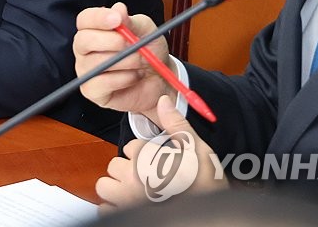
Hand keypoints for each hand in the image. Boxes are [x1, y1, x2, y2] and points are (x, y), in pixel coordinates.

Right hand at [74, 4, 173, 120]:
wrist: (160, 80)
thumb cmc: (149, 51)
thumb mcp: (146, 31)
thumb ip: (131, 21)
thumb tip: (118, 9)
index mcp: (94, 29)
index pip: (85, 19)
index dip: (98, 18)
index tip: (117, 19)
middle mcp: (85, 49)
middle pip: (83, 41)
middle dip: (110, 41)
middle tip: (132, 43)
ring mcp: (86, 70)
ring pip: (95, 63)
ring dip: (124, 61)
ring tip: (140, 61)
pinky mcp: (92, 90)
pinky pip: (100, 83)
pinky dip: (122, 79)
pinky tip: (133, 76)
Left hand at [96, 95, 225, 207]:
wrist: (212, 215)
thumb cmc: (206, 186)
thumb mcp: (195, 149)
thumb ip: (176, 124)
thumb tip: (163, 101)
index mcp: (148, 158)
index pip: (130, 147)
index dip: (142, 153)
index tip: (155, 160)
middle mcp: (134, 178)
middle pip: (114, 165)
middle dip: (127, 168)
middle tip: (144, 175)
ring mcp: (128, 200)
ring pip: (105, 186)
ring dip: (116, 187)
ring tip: (132, 189)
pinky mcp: (128, 215)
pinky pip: (106, 210)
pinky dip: (114, 207)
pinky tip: (128, 204)